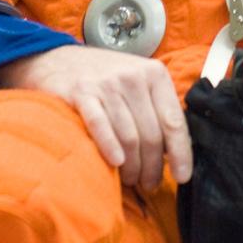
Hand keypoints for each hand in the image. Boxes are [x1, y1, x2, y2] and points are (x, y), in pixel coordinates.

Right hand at [0, 45, 191, 189]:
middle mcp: (134, 77)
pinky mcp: (81, 93)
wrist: (59, 59)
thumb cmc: (106, 77)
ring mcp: (108, 84)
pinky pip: (100, 126)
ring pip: (129, 136)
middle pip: (151, 134)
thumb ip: (156, 108)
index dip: (181, 153)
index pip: (175, 121)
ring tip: (131, 180)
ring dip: (132, 166)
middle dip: (152, 166)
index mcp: (156, 74)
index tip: (183, 177)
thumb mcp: (139, 82)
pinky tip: (115, 164)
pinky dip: (110, 148)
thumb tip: (174, 151)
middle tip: (149, 183)